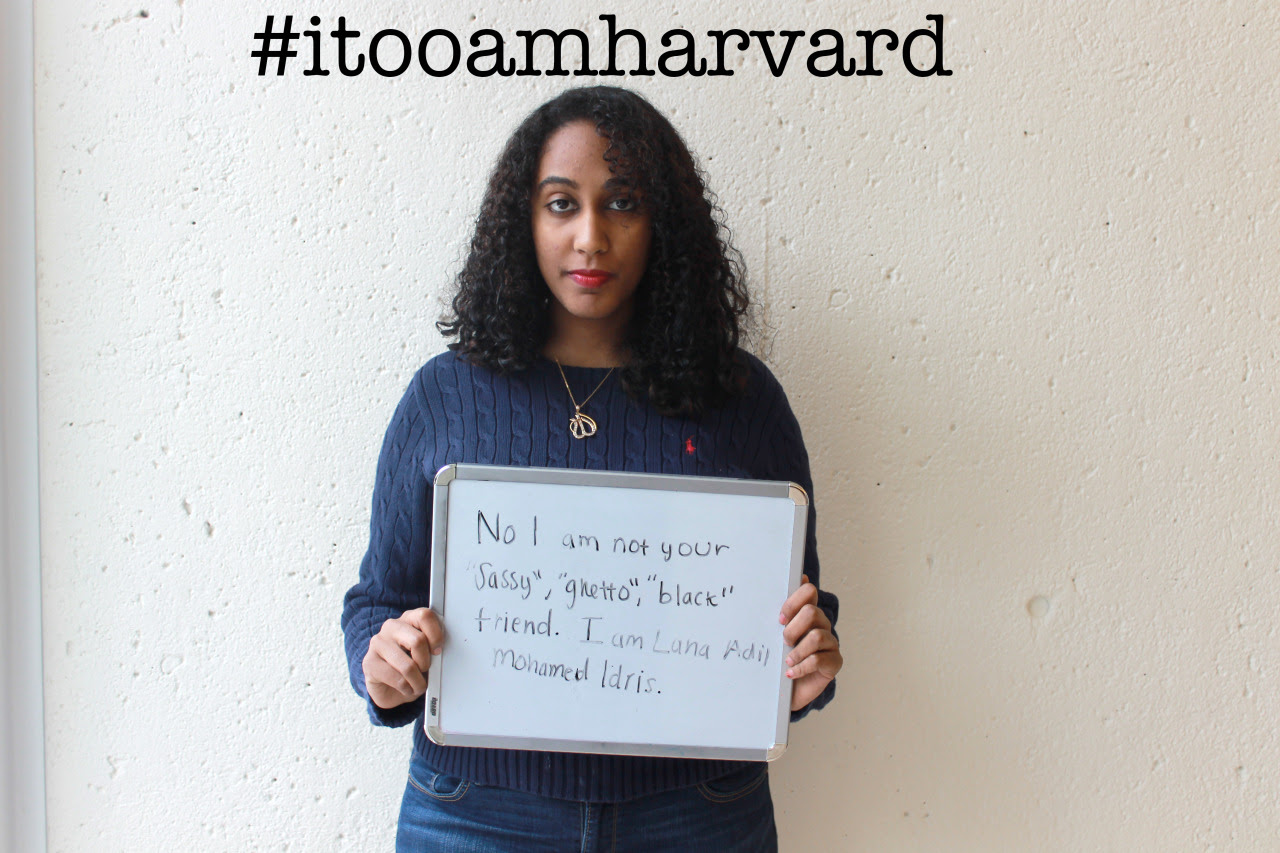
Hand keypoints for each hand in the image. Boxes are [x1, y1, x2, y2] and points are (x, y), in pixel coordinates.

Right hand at [362, 607, 444, 709]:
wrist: (389, 687)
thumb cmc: (411, 667)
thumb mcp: (426, 654)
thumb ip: (433, 648)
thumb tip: (441, 654)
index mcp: (408, 619)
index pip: (425, 616)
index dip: (436, 635)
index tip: (438, 651)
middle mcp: (391, 627)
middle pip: (418, 640)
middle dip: (426, 662)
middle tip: (425, 670)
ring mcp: (378, 643)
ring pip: (408, 665)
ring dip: (418, 682)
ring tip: (418, 685)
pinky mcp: (369, 662)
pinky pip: (397, 679)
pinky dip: (407, 689)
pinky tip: (406, 688)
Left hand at [779, 575, 842, 711]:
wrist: (786, 690)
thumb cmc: (781, 658)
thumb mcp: (776, 635)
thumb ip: (784, 611)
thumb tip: (797, 578)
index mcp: (808, 613)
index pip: (809, 591)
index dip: (793, 602)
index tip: (780, 619)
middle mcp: (822, 624)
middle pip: (811, 612)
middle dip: (793, 628)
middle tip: (783, 641)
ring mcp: (830, 643)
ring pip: (816, 636)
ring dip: (797, 650)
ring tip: (787, 661)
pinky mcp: (834, 662)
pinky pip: (820, 659)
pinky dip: (802, 666)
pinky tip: (791, 673)